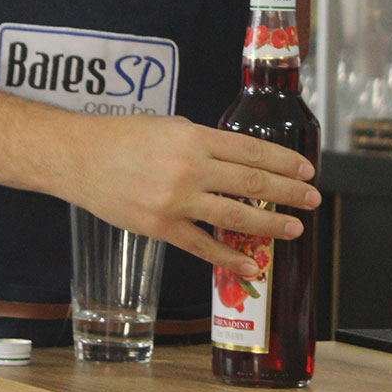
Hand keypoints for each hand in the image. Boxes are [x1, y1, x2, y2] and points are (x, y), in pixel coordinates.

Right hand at [68, 114, 319, 277]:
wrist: (79, 158)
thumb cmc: (122, 137)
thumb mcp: (168, 127)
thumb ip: (202, 143)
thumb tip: (236, 160)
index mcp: (194, 139)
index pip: (251, 151)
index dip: (283, 162)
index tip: (305, 171)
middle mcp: (189, 169)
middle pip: (251, 182)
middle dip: (288, 192)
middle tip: (313, 199)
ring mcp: (176, 201)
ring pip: (235, 215)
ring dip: (270, 224)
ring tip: (294, 229)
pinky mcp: (161, 227)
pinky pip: (203, 247)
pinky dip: (231, 258)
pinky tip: (253, 264)